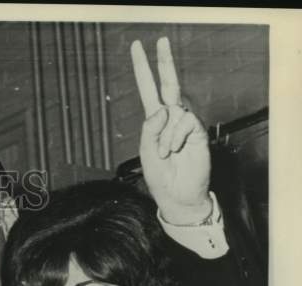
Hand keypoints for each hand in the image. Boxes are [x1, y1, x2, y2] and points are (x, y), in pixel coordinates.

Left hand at [132, 37, 211, 224]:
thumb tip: (163, 109)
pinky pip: (184, 123)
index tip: (137, 47)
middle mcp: (171, 116)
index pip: (148, 88)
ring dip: (165, 135)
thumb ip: (150, 128)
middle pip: (169, 82)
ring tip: (165, 154)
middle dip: (164, 61)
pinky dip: (175, 138)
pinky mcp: (198, 131)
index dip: (143, 68)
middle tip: (161, 40)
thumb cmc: (160, 174)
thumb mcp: (146, 151)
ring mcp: (186, 122)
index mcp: (155, 119)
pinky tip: (174, 151)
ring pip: (173, 112)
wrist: (176, 195)